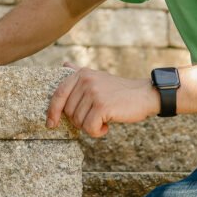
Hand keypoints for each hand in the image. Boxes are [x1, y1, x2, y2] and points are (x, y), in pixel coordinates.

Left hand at [46, 62, 160, 137]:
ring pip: (78, 122)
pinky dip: (98, 132)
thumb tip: (64, 64)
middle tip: (96, 117)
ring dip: (91, 126)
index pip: (58, 94)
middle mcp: (85, 80)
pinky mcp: (102, 106)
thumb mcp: (98, 77)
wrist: (145, 94)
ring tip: (104, 119)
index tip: (51, 124)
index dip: (52, 111)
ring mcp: (93, 93)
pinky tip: (107, 126)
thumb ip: (80, 73)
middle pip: (68, 112)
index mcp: (81, 74)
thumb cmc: (120, 91)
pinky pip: (90, 128)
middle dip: (80, 120)